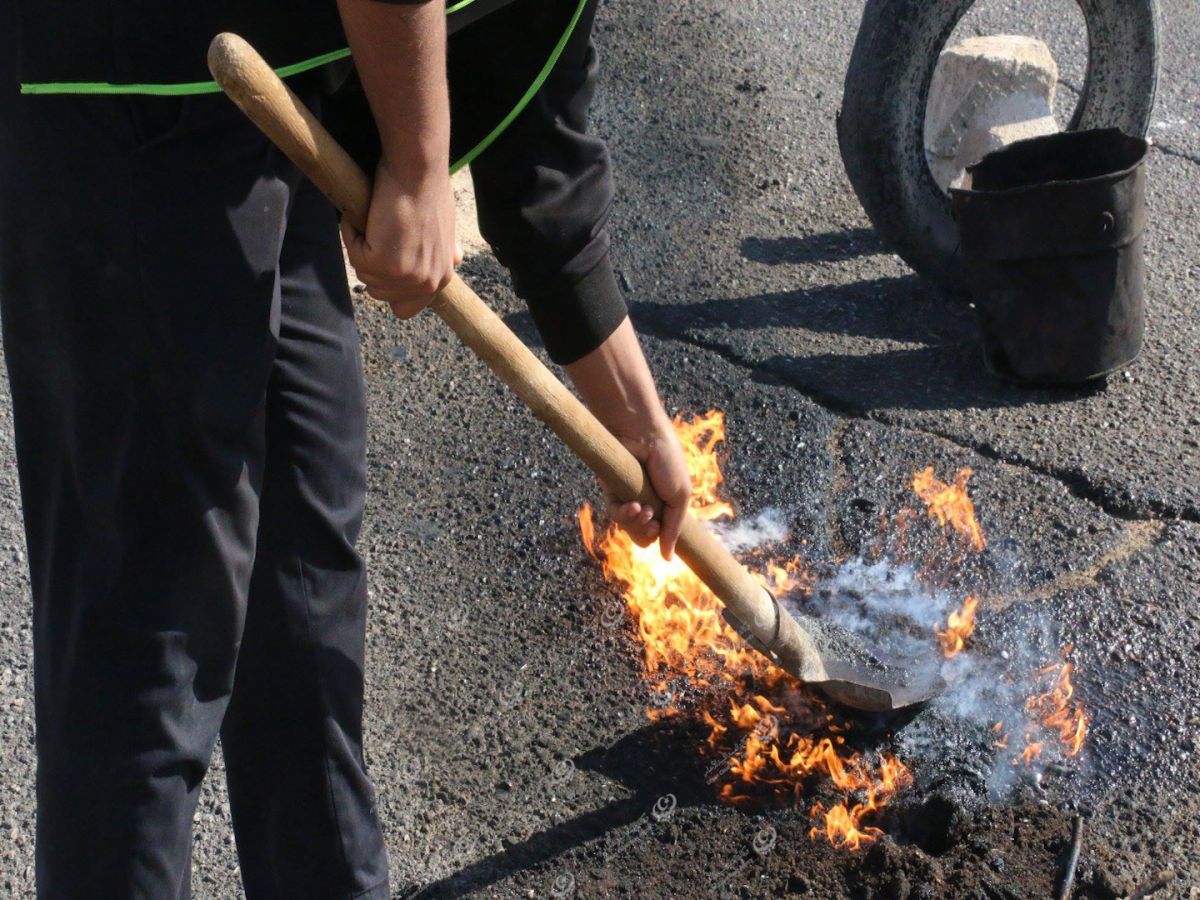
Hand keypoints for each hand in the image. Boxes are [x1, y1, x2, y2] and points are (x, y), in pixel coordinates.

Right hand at [341, 156, 461, 318]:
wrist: (418, 171)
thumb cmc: (429, 192)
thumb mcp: (445, 231)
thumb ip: (444, 252)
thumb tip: (455, 261)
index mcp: (441, 279)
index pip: (406, 309)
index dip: (390, 289)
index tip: (384, 266)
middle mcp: (427, 284)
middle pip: (379, 294)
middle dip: (372, 265)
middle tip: (381, 233)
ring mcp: (406, 277)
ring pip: (364, 276)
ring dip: (363, 248)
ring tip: (379, 221)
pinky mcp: (384, 264)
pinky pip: (354, 257)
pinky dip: (353, 233)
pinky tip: (370, 215)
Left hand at [608, 415, 691, 559]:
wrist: (644, 436)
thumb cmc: (667, 461)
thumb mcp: (680, 497)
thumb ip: (674, 529)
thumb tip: (667, 559)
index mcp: (665, 504)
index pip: (661, 533)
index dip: (662, 539)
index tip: (663, 532)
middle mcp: (646, 503)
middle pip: (643, 537)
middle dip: (648, 534)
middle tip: (653, 522)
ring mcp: (628, 498)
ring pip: (628, 529)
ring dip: (637, 524)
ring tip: (644, 510)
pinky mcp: (610, 491)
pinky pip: (615, 515)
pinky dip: (624, 514)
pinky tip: (633, 505)